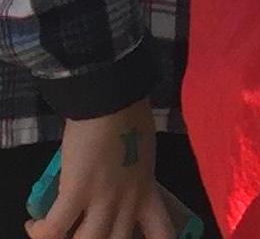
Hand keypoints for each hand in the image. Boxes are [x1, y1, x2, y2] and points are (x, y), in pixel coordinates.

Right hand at [25, 99, 180, 238]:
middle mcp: (128, 202)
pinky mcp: (77, 191)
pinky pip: (55, 228)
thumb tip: (121, 188)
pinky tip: (34, 225)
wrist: (112, 97)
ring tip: (57, 234)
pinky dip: (40, 232)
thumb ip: (134, 179)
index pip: (162, 233)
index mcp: (147, 191)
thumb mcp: (143, 155)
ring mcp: (103, 198)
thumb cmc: (129, 118)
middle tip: (82, 232)